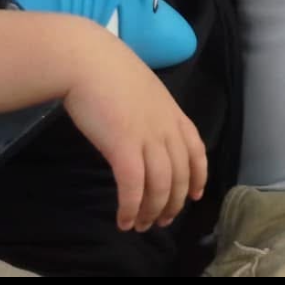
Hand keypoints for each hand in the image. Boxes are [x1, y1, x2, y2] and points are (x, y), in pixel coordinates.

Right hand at [61, 27, 207, 232]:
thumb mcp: (140, 87)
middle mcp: (166, 128)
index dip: (198, 176)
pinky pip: (134, 187)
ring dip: (152, 211)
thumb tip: (139, 128)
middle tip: (160, 222)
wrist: (85, 58)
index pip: (196, 150)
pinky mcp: (124, 147)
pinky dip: (131, 207)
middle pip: (180, 175)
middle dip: (173, 203)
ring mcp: (147, 138)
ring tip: (141, 226)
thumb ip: (147, 110)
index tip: (195, 195)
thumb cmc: (105, 67)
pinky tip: (124, 220)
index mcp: (173, 112)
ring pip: (161, 186)